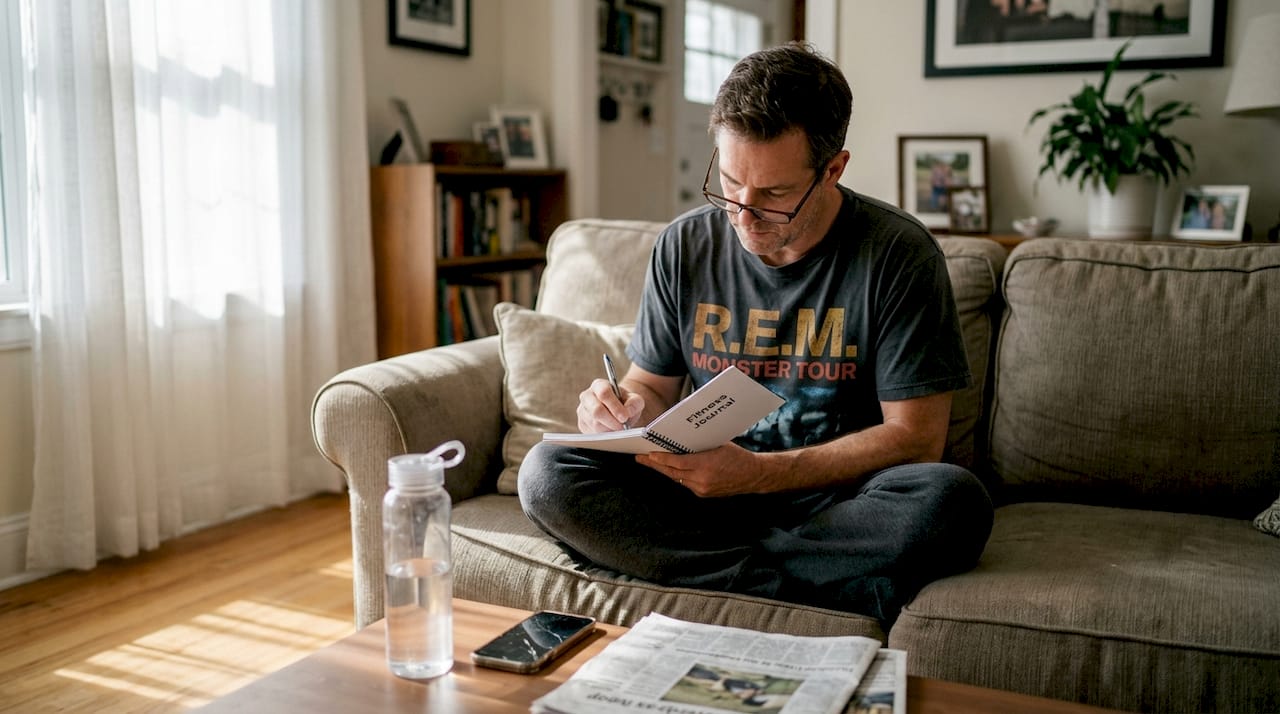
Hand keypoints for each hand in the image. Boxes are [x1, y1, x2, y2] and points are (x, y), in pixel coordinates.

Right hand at [577, 378, 643, 432]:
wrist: (618, 411)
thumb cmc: (625, 403)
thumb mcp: (634, 400)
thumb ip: (634, 403)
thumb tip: (628, 412)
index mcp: (599, 385)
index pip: (604, 393)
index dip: (614, 406)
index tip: (624, 417)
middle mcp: (587, 396)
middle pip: (596, 411)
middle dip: (611, 421)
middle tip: (622, 427)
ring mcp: (582, 410)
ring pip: (594, 424)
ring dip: (609, 429)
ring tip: (618, 428)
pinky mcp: (582, 424)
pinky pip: (592, 433)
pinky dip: (604, 435)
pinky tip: (611, 431)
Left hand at [636, 443, 770, 497]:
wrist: (753, 475)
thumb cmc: (737, 455)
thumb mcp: (717, 444)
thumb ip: (698, 446)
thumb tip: (678, 440)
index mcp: (706, 465)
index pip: (676, 462)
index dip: (660, 459)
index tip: (647, 454)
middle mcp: (702, 479)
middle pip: (672, 472)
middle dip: (655, 465)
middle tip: (640, 458)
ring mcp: (702, 489)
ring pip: (677, 478)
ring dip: (665, 470)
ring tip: (651, 462)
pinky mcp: (704, 494)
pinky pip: (685, 483)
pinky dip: (678, 475)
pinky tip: (670, 469)